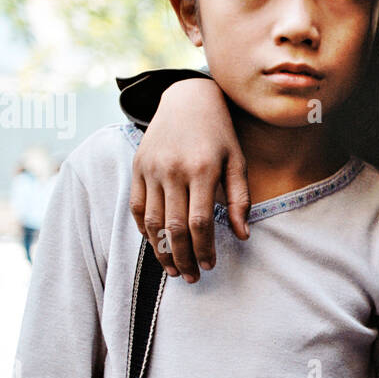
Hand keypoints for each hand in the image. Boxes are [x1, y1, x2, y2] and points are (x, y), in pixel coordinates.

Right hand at [129, 77, 247, 281]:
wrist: (187, 100)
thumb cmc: (219, 135)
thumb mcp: (238, 162)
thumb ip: (240, 199)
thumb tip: (242, 235)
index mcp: (202, 169)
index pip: (200, 222)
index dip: (204, 249)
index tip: (210, 265)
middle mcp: (173, 170)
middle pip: (174, 227)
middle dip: (182, 258)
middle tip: (192, 277)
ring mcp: (151, 169)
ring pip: (151, 222)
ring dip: (161, 251)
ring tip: (173, 269)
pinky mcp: (137, 167)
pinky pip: (136, 207)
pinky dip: (144, 230)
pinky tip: (156, 245)